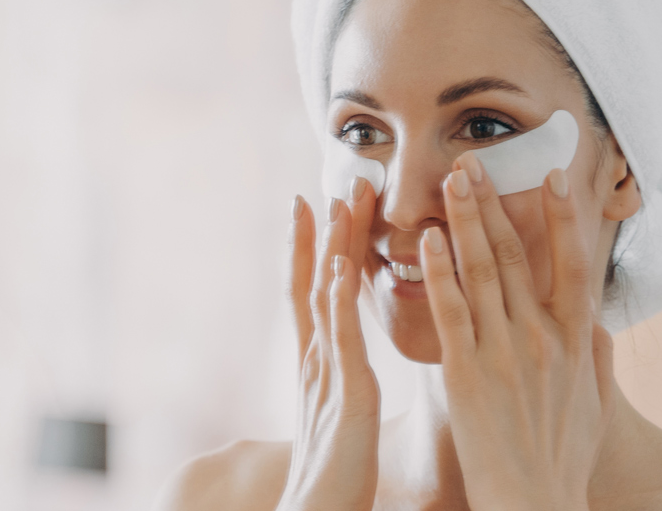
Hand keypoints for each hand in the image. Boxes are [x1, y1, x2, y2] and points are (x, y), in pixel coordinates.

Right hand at [276, 180, 381, 510]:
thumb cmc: (338, 478)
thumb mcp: (343, 416)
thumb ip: (343, 382)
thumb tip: (348, 360)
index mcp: (322, 365)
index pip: (315, 292)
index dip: (313, 247)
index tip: (312, 203)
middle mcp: (318, 361)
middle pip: (316, 282)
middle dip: (322, 232)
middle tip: (331, 182)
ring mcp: (328, 375)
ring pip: (326, 298)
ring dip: (330, 248)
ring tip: (335, 202)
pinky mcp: (346, 395)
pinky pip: (341, 339)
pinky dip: (339, 299)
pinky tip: (343, 266)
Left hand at [418, 157, 614, 509]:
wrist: (535, 503)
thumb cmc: (562, 460)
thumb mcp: (593, 405)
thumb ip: (595, 359)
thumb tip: (598, 325)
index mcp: (576, 341)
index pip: (573, 263)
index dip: (562, 216)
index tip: (552, 174)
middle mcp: (544, 338)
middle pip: (517, 256)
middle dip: (494, 203)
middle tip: (474, 159)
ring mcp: (505, 354)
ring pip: (482, 272)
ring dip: (465, 220)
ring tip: (451, 178)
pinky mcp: (467, 374)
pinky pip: (451, 312)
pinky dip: (440, 272)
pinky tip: (428, 239)